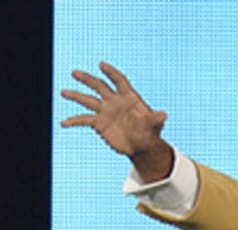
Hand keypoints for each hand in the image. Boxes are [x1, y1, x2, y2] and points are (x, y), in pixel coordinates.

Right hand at [60, 62, 173, 181]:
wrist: (141, 146)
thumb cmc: (149, 132)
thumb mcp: (154, 126)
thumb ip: (155, 119)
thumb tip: (164, 114)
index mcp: (129, 98)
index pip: (119, 81)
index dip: (112, 73)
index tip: (102, 65)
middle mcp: (114, 101)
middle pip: (99, 86)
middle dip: (87, 79)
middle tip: (75, 73)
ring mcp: (105, 111)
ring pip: (88, 100)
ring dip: (76, 95)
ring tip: (64, 92)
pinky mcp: (98, 122)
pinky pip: (84, 119)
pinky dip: (74, 121)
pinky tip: (64, 123)